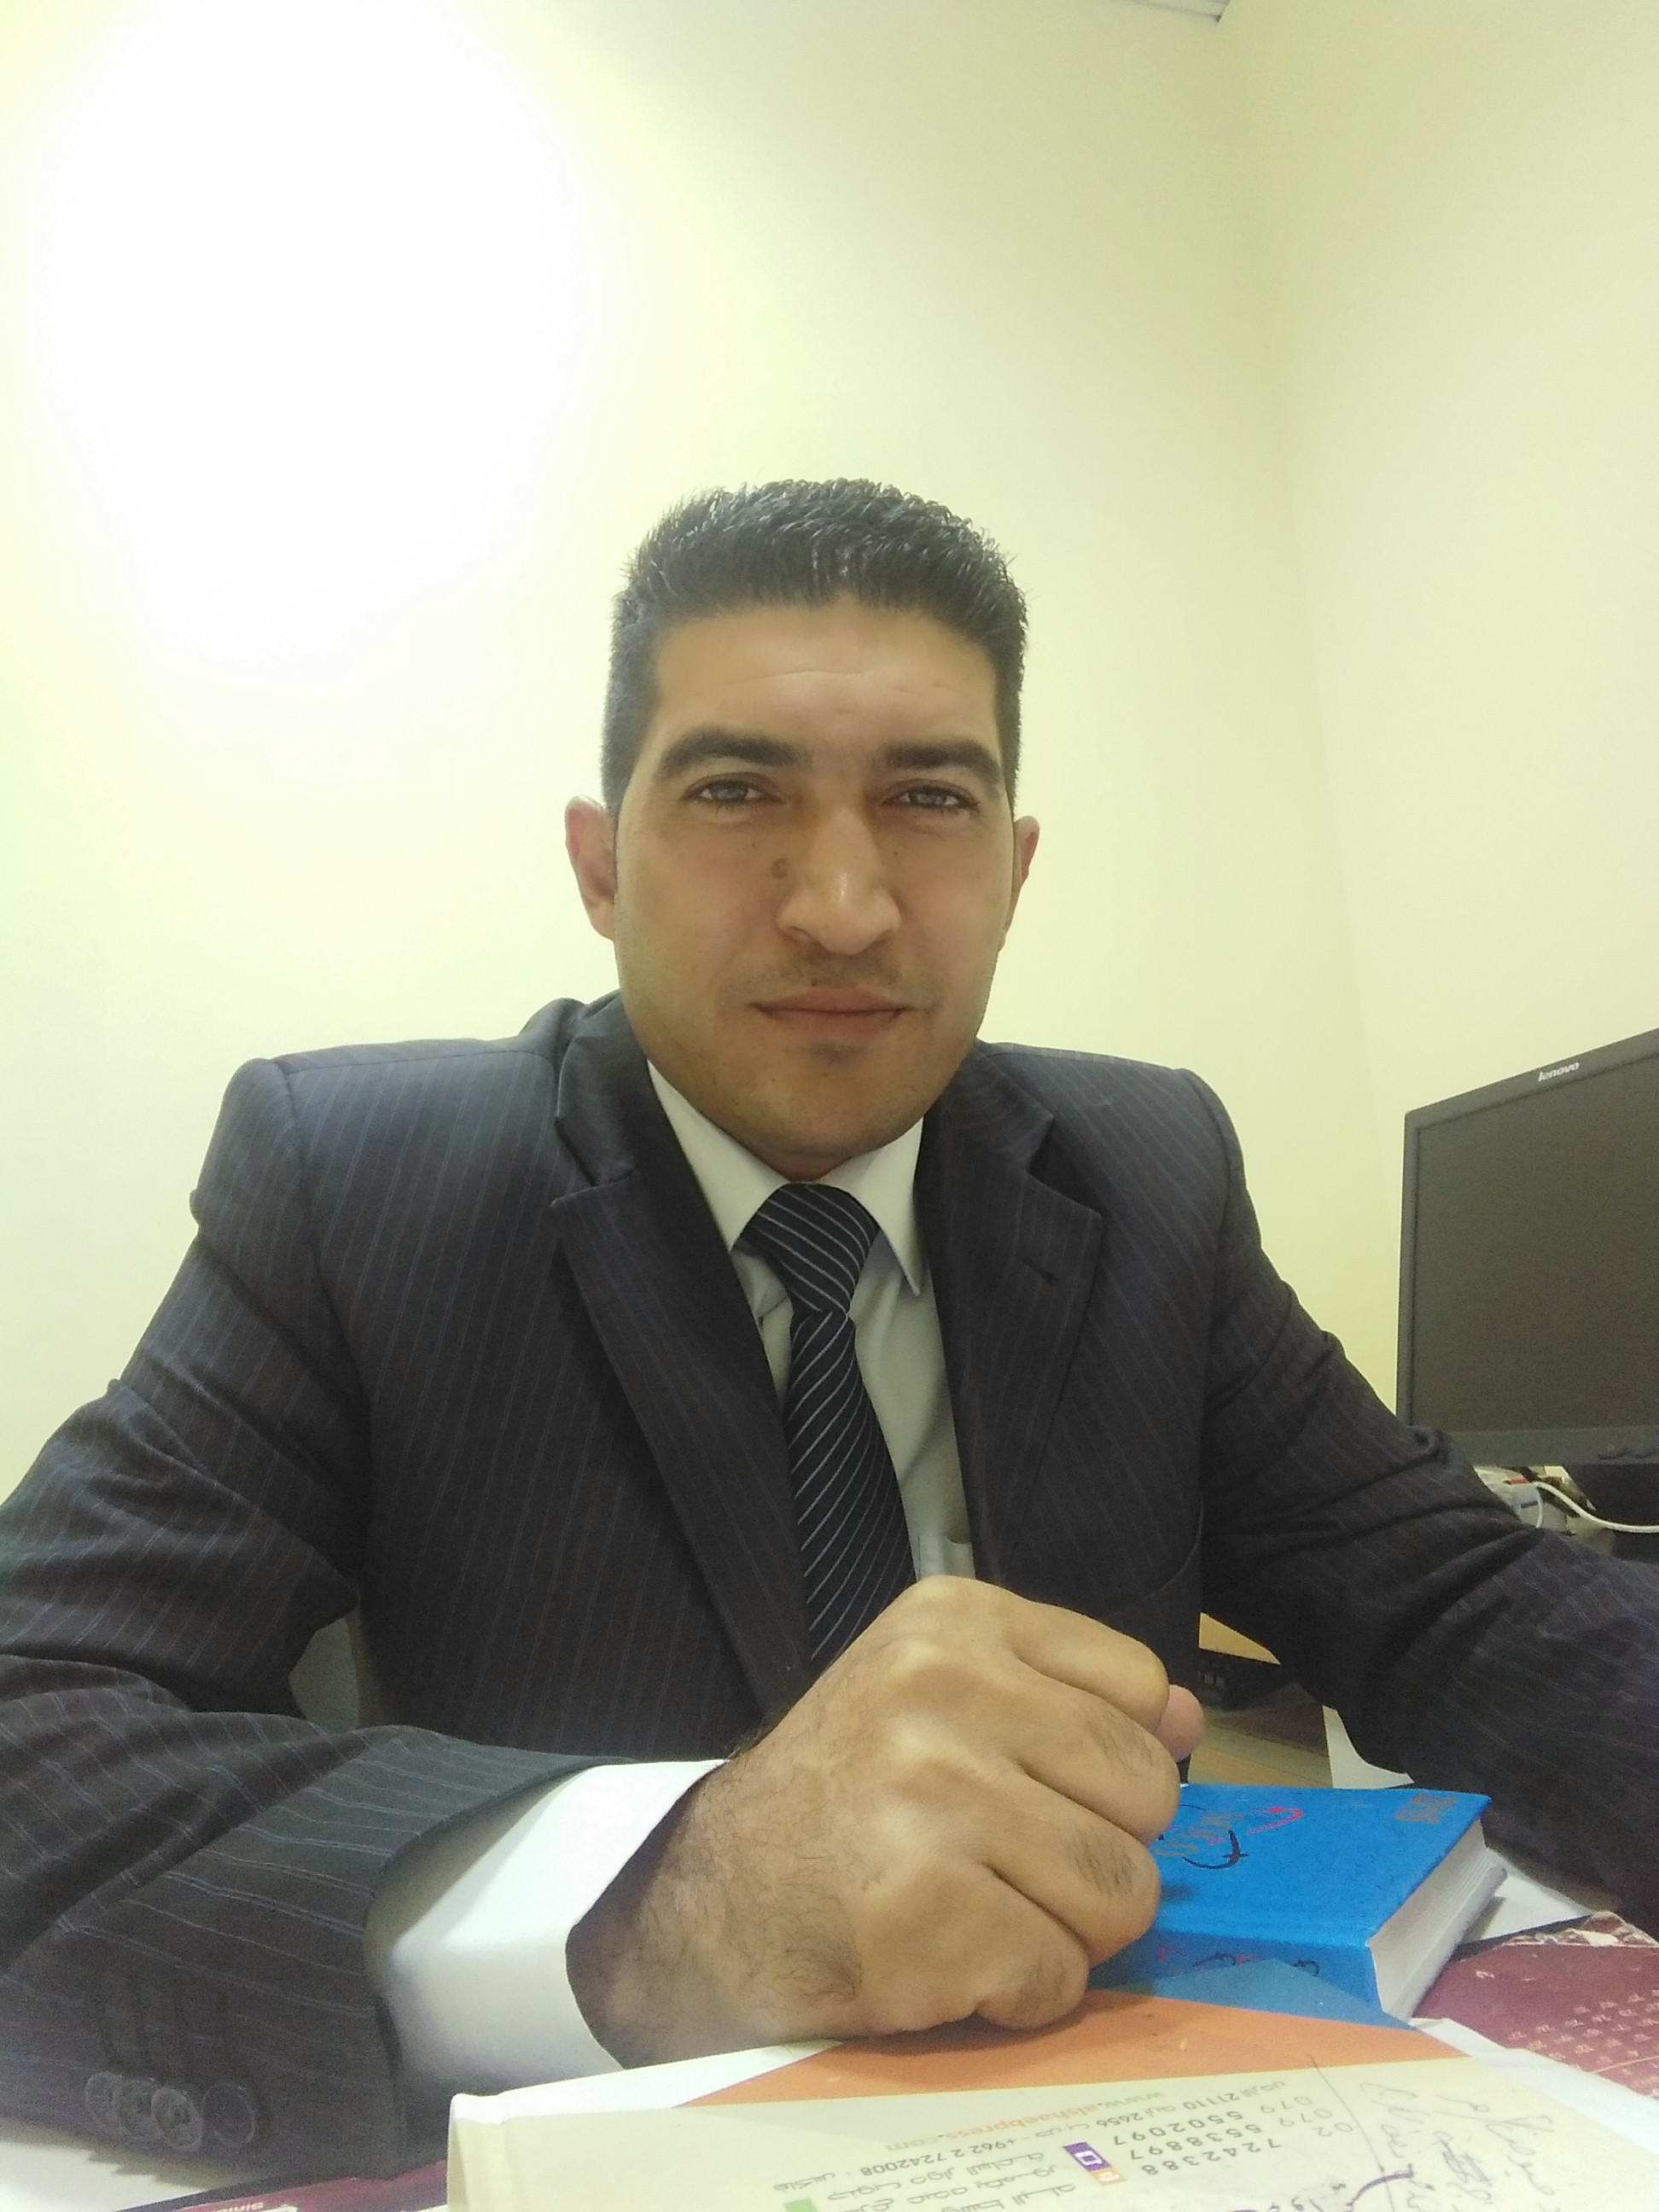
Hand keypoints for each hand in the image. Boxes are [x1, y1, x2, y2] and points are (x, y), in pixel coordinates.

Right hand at [567, 1578, 1204, 2063]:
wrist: (713, 1904)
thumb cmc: (844, 1797)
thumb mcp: (938, 1700)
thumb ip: (1064, 1698)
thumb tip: (1192, 1717)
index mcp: (953, 1620)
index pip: (1141, 1687)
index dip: (1111, 1760)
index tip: (1040, 1785)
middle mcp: (940, 1688)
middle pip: (1147, 1791)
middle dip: (1100, 1850)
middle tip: (1009, 1864)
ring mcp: (929, 1796)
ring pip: (1122, 1890)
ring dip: (1067, 1930)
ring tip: (982, 1912)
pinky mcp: (923, 1909)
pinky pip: (1059, 1974)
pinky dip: (1019, 1992)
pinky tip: (949, 1962)